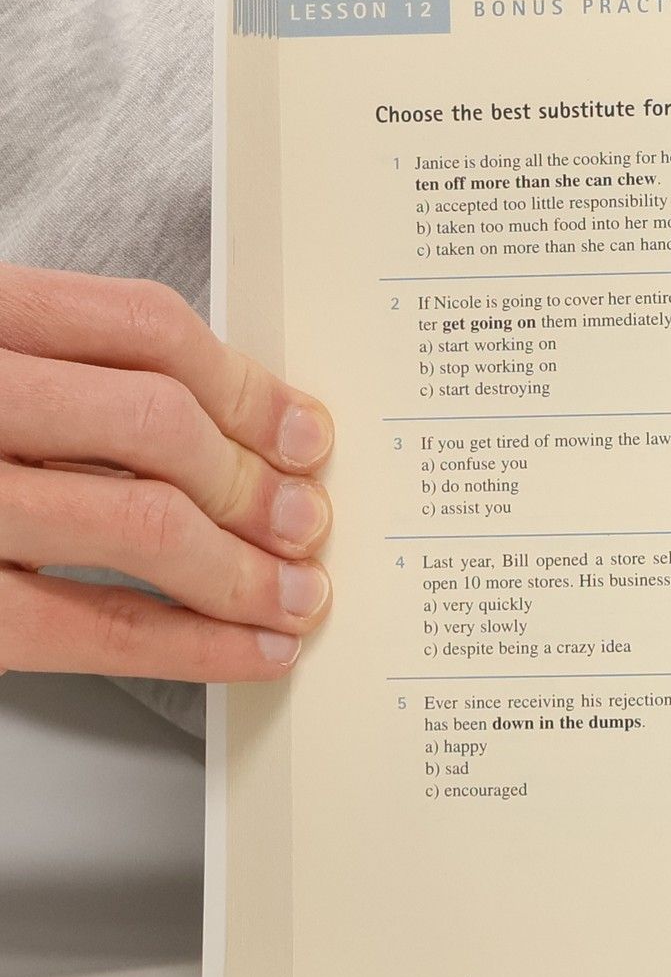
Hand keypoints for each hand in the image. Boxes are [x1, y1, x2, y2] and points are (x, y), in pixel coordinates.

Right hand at [0, 264, 333, 683]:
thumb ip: (58, 374)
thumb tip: (226, 425)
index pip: (138, 326)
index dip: (245, 384)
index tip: (305, 432)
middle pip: (155, 422)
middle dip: (254, 481)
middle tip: (308, 522)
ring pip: (139, 519)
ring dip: (244, 568)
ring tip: (296, 595)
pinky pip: (92, 624)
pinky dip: (193, 643)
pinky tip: (250, 650)